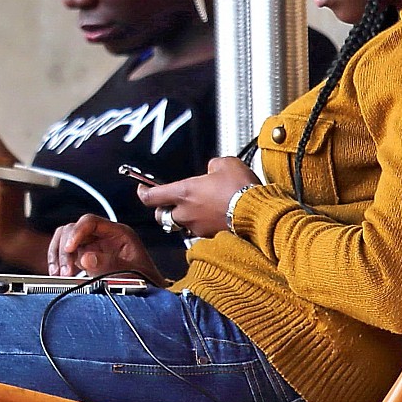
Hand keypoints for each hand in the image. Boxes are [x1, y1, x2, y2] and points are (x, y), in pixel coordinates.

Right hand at [48, 216, 160, 280]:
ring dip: (59, 255)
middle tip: (66, 271)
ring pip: (65, 239)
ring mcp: (93, 245)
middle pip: (73, 230)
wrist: (149, 294)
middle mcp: (103, 236)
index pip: (90, 222)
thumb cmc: (146, 282)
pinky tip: (58, 273)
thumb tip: (85, 258)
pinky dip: (58, 261)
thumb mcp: (133, 273)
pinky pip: (65, 252)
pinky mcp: (85, 256)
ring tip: (60, 273)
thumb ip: (110, 265)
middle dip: (66, 249)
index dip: (77, 232)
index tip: (69, 249)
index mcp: (118, 233)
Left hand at [135, 157, 257, 238]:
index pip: (151, 197)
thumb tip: (212, 170)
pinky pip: (200, 232)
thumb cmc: (241, 189)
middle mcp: (187, 213)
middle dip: (163, 209)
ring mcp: (199, 228)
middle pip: (162, 216)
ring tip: (198, 208)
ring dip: (185, 217)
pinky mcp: (212, 237)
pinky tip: (215, 216)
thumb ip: (212, 166)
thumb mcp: (225, 164)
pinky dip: (203, 224)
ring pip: (182, 225)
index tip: (142, 188)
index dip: (143, 192)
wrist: (259, 213)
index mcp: (184, 193)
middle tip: (169, 202)